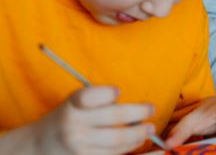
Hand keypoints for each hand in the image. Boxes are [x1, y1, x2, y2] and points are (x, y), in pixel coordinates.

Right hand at [28, 85, 154, 154]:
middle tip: (152, 110)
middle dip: (138, 113)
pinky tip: (147, 146)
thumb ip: (97, 98)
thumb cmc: (68, 117)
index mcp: (72, 106)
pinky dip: (133, 149)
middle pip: (114, 118)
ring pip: (118, 140)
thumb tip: (130, 102)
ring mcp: (80, 146)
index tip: (118, 91)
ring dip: (138, 134)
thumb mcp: (74, 102)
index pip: (90, 97)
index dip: (106, 93)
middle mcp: (74, 126)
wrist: (39, 146)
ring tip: (150, 129)